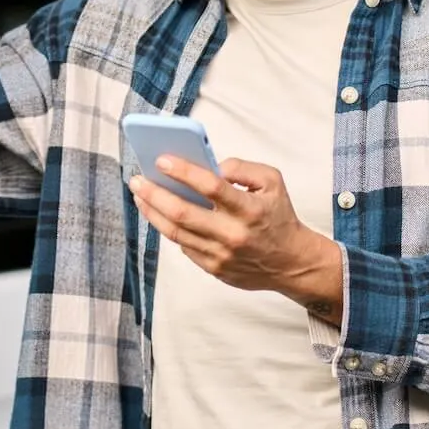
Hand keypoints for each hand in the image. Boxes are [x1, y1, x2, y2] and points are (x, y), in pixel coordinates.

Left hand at [128, 156, 343, 321]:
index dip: (183, 172)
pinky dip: (168, 228)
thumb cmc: (278, 216)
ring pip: (176, 232)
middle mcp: (233, 234)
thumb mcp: (272, 181)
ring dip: (153, 211)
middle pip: (183, 213)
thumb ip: (242, 168)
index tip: (161, 159)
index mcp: (249, 209)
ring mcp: (221, 255)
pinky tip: (158, 214)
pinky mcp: (213, 269)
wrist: (291, 262)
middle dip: (155, 194)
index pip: (211, 187)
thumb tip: (210, 166)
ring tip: (140, 195)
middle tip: (137, 179)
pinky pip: (184, 247)